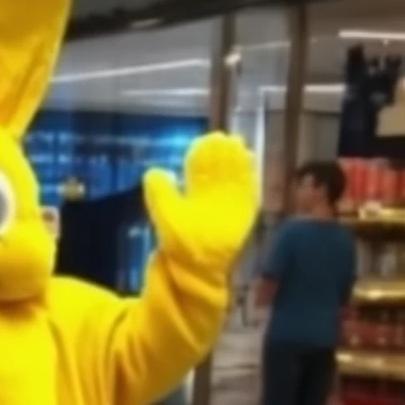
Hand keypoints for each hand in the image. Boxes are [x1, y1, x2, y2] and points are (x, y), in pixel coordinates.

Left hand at [143, 133, 257, 275]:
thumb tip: (154, 171)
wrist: (196, 267)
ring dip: (236, 159)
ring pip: (235, 175)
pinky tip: (249, 158)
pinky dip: (250, 175)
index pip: (200, 167)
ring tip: (236, 143)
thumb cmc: (179, 244)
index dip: (202, 152)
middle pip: (219, 167)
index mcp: (195, 193)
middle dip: (221, 153)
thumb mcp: (166, 215)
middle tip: (222, 137)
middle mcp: (214, 195)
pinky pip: (249, 190)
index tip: (204, 139)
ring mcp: (230, 203)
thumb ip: (160, 194)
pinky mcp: (244, 212)